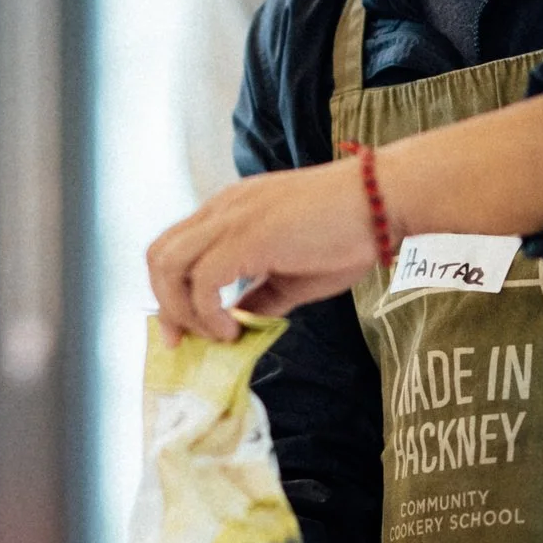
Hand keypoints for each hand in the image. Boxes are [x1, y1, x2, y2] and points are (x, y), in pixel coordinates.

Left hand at [146, 158, 381, 344]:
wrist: (384, 200)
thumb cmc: (350, 232)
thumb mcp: (295, 273)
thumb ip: (263, 295)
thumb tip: (241, 323)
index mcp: (230, 211)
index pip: (175, 249)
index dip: (170, 294)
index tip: (184, 333)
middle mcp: (222, 209)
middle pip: (158, 255)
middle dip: (164, 305)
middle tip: (185, 342)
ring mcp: (231, 219)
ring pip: (167, 264)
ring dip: (181, 309)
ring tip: (217, 335)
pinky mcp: (247, 236)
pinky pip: (202, 280)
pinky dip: (207, 312)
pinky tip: (233, 330)